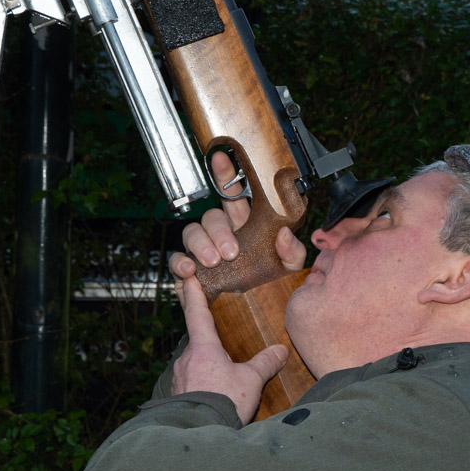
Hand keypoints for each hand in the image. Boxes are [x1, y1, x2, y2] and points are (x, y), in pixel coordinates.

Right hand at [166, 150, 307, 280]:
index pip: (232, 194)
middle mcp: (220, 233)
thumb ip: (293, 252)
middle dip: (219, 230)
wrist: (250, 311)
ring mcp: (202, 250)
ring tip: (214, 261)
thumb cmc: (266, 283)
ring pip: (192, 233)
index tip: (222, 158)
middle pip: (211, 216)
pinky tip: (192, 270)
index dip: (225, 174)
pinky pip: (176, 259)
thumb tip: (284, 234)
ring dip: (202, 245)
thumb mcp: (287, 267)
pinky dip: (181, 263)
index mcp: (243, 224)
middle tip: (231, 251)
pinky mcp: (188, 270)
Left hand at [171, 273, 289, 423]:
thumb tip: (279, 351)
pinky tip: (217, 394)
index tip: (188, 277)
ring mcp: (179, 379)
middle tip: (225, 347)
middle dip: (211, 344)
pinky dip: (203, 384)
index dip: (194, 294)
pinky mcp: (178, 397)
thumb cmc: (225, 401)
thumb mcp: (251, 381)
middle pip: (198, 343)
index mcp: (203, 348)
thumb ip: (265, 363)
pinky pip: (192, 383)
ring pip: (195, 364)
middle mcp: (186, 359)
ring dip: (208, 367)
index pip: (197, 313)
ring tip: (225, 378)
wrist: (201, 434)